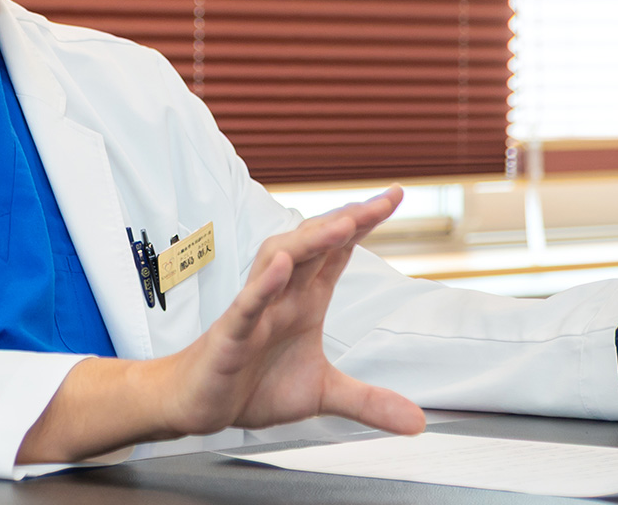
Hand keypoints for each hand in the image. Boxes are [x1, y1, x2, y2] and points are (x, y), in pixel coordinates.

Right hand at [157, 188, 427, 435]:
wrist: (200, 404)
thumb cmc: (252, 385)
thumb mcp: (322, 395)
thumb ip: (368, 402)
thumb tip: (416, 421)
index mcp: (305, 301)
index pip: (338, 253)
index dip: (364, 224)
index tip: (394, 196)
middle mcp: (283, 297)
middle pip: (315, 246)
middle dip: (348, 221)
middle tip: (384, 201)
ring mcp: (256, 312)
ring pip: (280, 261)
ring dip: (310, 241)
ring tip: (343, 224)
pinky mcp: (230, 335)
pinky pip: (246, 305)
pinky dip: (263, 286)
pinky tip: (280, 269)